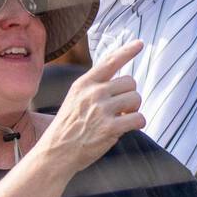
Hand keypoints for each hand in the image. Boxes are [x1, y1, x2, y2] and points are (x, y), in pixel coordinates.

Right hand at [38, 39, 145, 172]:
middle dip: (130, 95)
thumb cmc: (68, 127)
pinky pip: (139, 118)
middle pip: (130, 82)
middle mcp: (93, 93)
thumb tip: (123, 82)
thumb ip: (94, 88)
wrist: (56, 153)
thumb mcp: (75, 99)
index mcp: (83, 84)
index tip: (139, 43)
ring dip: (134, 110)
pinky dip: (138, 123)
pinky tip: (127, 128)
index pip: (109, 61)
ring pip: (136, 98)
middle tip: (121, 109)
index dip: (127, 51)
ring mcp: (101, 110)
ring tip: (121, 119)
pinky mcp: (110, 127)